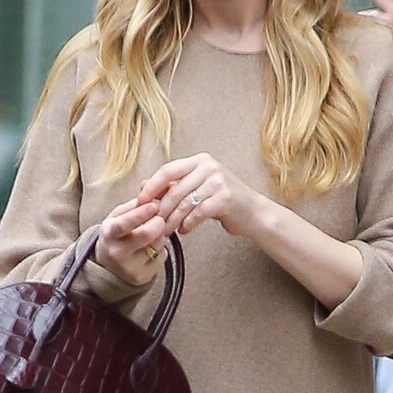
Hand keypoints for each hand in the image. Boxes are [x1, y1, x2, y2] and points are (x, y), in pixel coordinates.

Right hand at [95, 196, 171, 286]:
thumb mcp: (118, 216)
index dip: (142, 213)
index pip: (125, 223)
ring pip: (158, 245)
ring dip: (160, 236)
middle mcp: (117, 253)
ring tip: (152, 235)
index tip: (154, 206)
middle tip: (158, 219)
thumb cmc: (116, 234)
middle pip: (147, 235)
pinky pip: (162, 257)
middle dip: (158, 223)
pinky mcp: (141, 277)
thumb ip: (135, 203)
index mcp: (109, 234)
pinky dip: (161, 249)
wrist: (108, 264)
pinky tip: (151, 248)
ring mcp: (129, 267)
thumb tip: (152, 190)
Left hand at [137, 153, 261, 240]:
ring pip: (185, 203)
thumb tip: (142, 186)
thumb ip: (172, 186)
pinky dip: (188, 224)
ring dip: (172, 220)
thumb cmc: (222, 201)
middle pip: (175, 189)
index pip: (168, 170)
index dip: (152, 186)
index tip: (140, 201)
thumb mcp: (196, 188)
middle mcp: (209, 167)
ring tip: (166, 231)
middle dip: (161, 209)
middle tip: (152, 224)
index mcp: (199, 160)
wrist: (252, 212)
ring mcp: (219, 181)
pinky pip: (198, 213)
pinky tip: (184, 230)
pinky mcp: (225, 198)